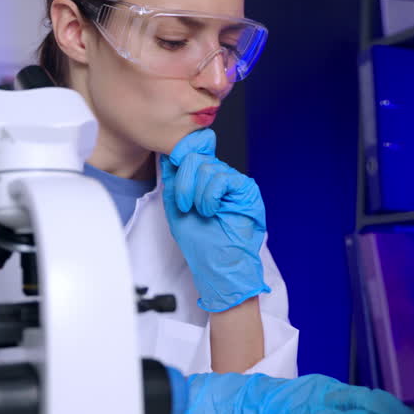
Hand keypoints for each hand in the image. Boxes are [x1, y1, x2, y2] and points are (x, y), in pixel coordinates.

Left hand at [160, 129, 268, 311]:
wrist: (216, 264)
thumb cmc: (199, 242)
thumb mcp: (176, 207)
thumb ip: (172, 181)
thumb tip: (167, 154)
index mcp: (203, 179)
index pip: (193, 149)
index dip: (182, 152)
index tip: (173, 164)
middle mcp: (219, 176)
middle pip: (196, 156)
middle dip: (183, 182)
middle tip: (185, 205)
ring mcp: (234, 181)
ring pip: (207, 168)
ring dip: (197, 195)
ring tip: (202, 213)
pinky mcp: (246, 189)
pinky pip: (222, 178)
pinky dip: (210, 197)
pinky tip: (211, 211)